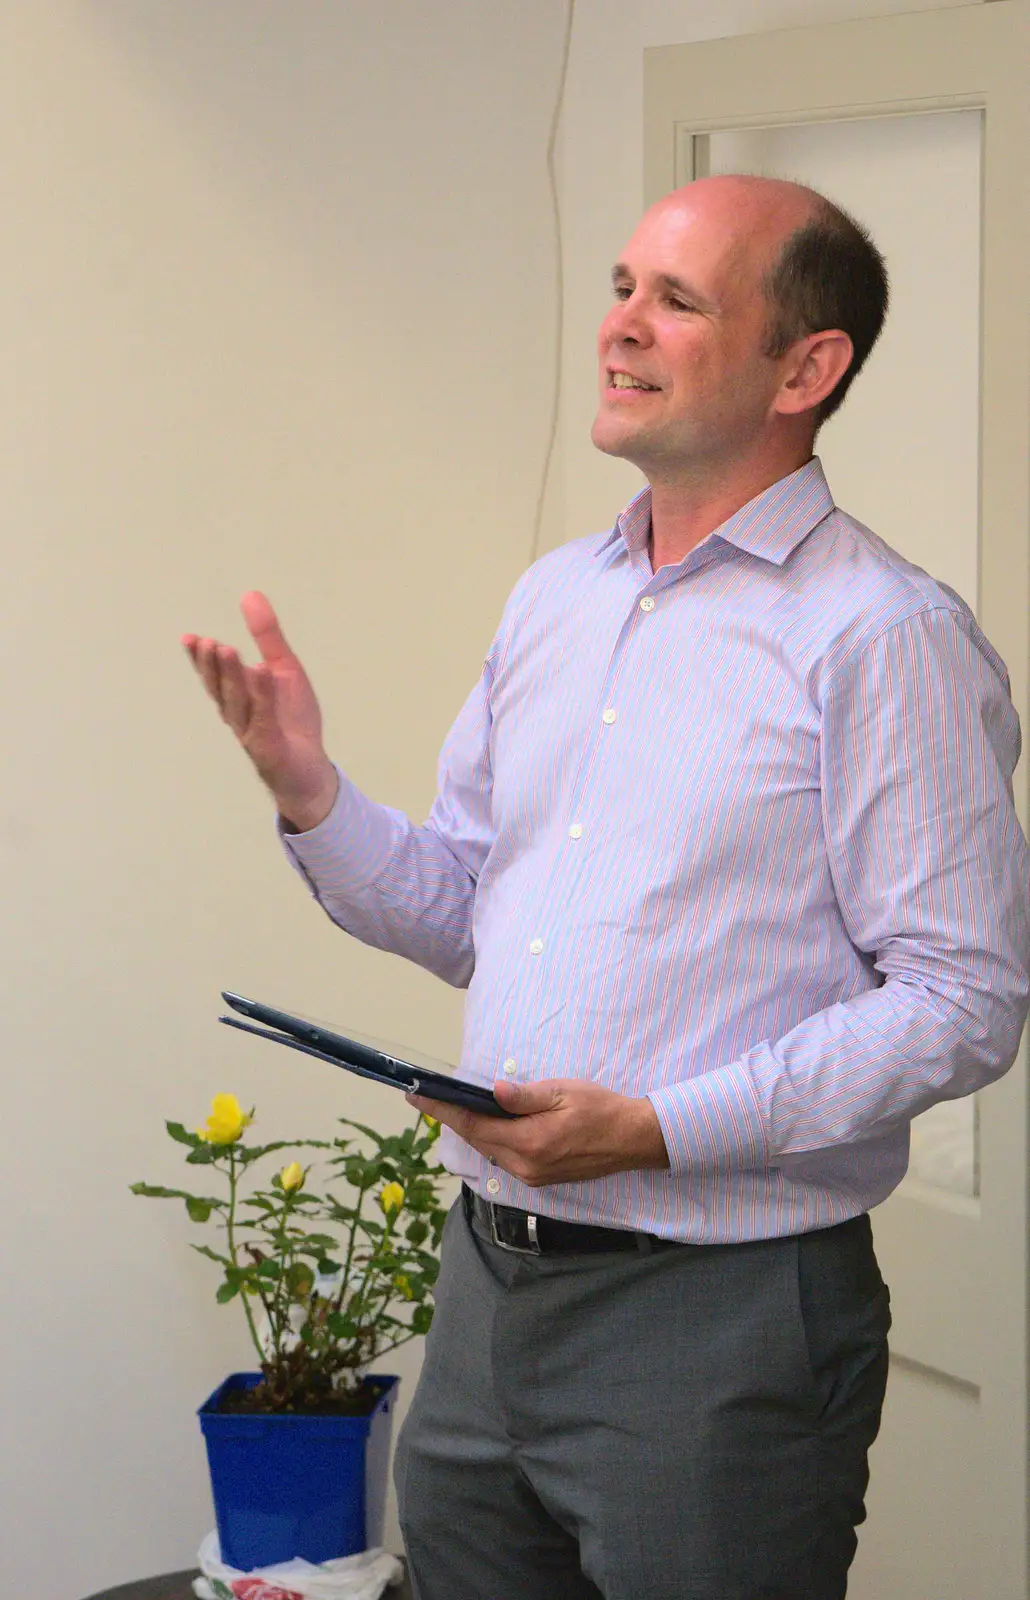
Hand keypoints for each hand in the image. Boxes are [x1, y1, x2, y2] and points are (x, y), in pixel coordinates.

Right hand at [182, 592, 338, 830]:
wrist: (310, 770)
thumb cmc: (291, 720)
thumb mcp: (284, 669)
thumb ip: (267, 636)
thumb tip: (250, 594)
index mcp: (237, 698)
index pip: (214, 676)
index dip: (200, 659)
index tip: (188, 638)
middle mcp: (239, 716)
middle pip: (220, 689)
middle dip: (212, 665)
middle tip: (205, 642)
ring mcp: (253, 734)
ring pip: (238, 703)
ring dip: (231, 676)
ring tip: (226, 649)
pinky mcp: (271, 748)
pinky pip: (265, 719)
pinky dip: (263, 696)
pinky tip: (262, 673)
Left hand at [408, 1077, 669, 1187]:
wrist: (633, 1139)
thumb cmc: (601, 1110)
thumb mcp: (563, 1092)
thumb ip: (525, 1095)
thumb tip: (492, 1090)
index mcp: (530, 1142)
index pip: (474, 1125)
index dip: (442, 1110)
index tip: (417, 1096)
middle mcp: (526, 1165)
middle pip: (477, 1140)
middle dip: (450, 1119)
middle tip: (426, 1098)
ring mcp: (532, 1176)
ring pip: (490, 1150)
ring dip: (471, 1130)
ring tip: (451, 1108)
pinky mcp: (540, 1178)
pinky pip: (505, 1157)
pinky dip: (491, 1139)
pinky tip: (487, 1124)